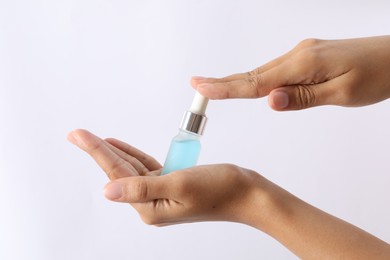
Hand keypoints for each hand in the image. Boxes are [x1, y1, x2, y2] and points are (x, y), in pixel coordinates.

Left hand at [67, 129, 265, 225]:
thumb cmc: (220, 190)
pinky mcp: (172, 185)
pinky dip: (136, 156)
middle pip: (122, 172)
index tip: (78, 135)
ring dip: (116, 153)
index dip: (97, 152)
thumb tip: (109, 192)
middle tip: (78, 134)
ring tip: (95, 139)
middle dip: (100, 151)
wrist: (248, 194)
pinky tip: (124, 148)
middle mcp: (153, 205)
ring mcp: (162, 195)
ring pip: (133, 170)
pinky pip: (147, 169)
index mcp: (151, 209)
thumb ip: (143, 187)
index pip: (118, 175)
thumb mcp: (179, 184)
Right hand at [191, 35, 389, 110]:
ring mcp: (302, 54)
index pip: (256, 82)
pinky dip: (259, 80)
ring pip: (264, 73)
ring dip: (239, 82)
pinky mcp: (307, 57)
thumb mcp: (343, 93)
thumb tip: (269, 101)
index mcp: (303, 65)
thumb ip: (303, 97)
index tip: (201, 87)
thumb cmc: (377, 75)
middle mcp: (298, 55)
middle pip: (254, 75)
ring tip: (214, 88)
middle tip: (196, 85)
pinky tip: (251, 85)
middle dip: (224, 82)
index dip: (227, 87)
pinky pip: (276, 70)